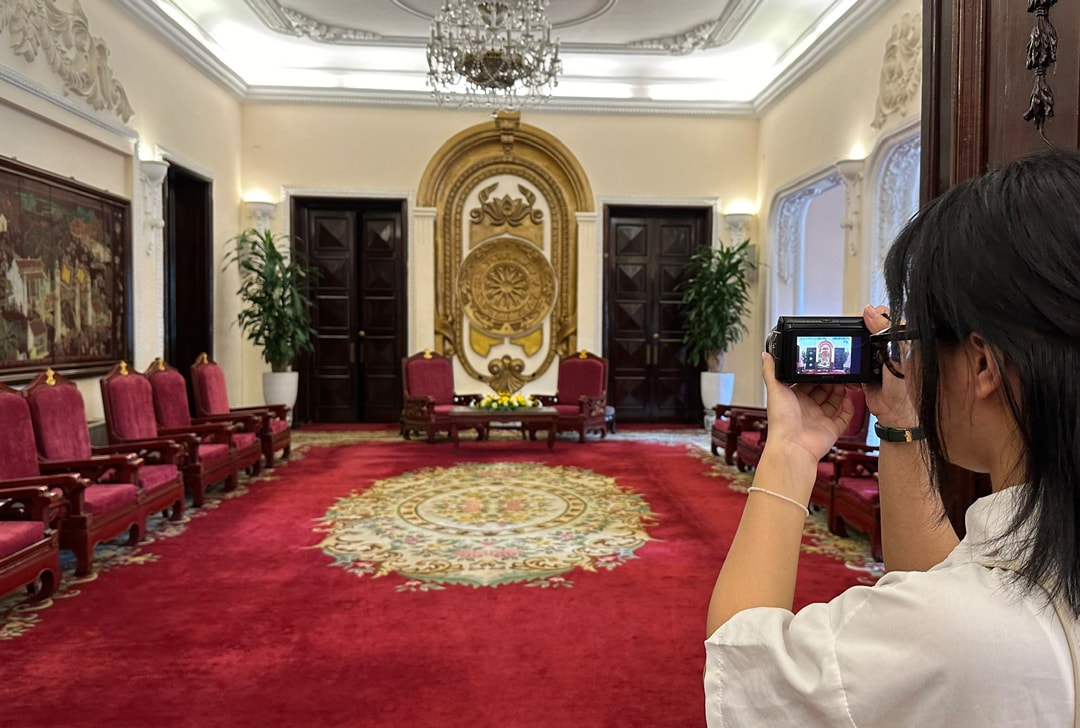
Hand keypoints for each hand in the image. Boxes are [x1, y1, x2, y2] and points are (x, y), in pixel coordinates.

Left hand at [760, 351, 853, 466]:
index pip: (807, 382)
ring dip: (840, 391)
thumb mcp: (775, 390)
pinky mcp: (831, 429)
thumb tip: (766, 355)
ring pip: (834, 402)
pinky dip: (849, 408)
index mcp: (793, 398)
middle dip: (830, 380)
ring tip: (844, 381)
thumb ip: (771, 371)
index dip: (815, 374)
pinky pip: (844, 418)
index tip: (823, 364)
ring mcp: (819, 419)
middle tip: (837, 371)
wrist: (792, 446)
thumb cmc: (781, 421)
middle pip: (822, 390)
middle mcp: (806, 408)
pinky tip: (850, 399)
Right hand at [861, 304, 917, 427]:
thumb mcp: (898, 352)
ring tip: (851, 348)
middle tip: (855, 332)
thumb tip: (871, 311)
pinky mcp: (866, 373)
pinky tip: (851, 364)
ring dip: (853, 349)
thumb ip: (886, 330)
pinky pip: (853, 364)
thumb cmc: (908, 386)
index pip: (887, 319)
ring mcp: (878, 361)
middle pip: (870, 331)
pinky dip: (849, 365)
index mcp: (904, 340)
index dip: (875, 316)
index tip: (865, 316)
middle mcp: (891, 349)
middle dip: (860, 331)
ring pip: (860, 346)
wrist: (897, 414)